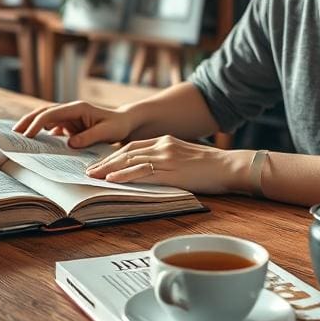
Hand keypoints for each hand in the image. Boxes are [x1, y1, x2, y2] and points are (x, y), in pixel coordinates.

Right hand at [13, 100, 134, 147]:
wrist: (124, 123)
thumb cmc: (117, 126)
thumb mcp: (107, 132)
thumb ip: (89, 137)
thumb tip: (70, 143)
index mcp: (78, 108)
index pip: (52, 113)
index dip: (37, 123)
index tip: (28, 135)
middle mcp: (70, 110)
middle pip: (43, 112)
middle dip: (28, 121)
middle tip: (14, 133)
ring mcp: (69, 117)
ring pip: (45, 119)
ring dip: (31, 125)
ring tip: (18, 137)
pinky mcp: (69, 125)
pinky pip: (52, 127)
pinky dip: (41, 133)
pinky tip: (34, 143)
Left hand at [85, 136, 251, 194]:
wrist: (230, 166)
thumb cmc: (210, 166)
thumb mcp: (184, 156)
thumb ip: (167, 159)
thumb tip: (150, 171)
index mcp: (165, 141)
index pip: (132, 146)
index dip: (114, 155)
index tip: (101, 163)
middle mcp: (163, 145)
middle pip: (126, 152)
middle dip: (105, 162)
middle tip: (89, 171)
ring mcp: (166, 157)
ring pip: (130, 160)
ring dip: (109, 169)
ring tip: (94, 176)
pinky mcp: (171, 170)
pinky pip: (142, 172)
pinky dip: (125, 175)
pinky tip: (112, 179)